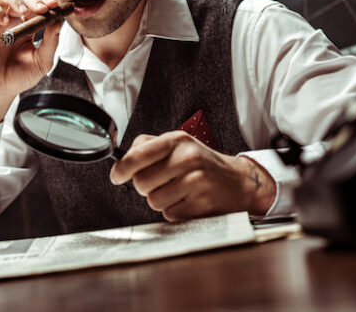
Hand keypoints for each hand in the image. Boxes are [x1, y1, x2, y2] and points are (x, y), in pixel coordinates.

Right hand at [0, 0, 62, 129]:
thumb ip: (51, 42)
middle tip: (42, 9)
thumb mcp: (42, 61)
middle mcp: (13, 22)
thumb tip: (59, 22)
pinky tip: (5, 21)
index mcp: (29, 27)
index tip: (55, 6)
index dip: (46, 3)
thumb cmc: (20, 77)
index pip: (37, 7)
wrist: (0, 90)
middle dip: (33, 0)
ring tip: (23, 12)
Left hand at [109, 131, 276, 219]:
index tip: (117, 176)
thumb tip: (122, 161)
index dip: (121, 169)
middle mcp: (187, 158)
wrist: (239, 181)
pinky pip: (170, 214)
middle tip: (161, 183)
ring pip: (154, 201)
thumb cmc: (202, 164)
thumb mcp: (179, 145)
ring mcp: (196, 181)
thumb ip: (148, 147)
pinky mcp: (201, 204)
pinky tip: (188, 201)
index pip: (137, 155)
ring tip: (178, 191)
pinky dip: (175, 211)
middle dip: (146, 187)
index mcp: (177, 141)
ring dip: (161, 200)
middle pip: (141, 182)